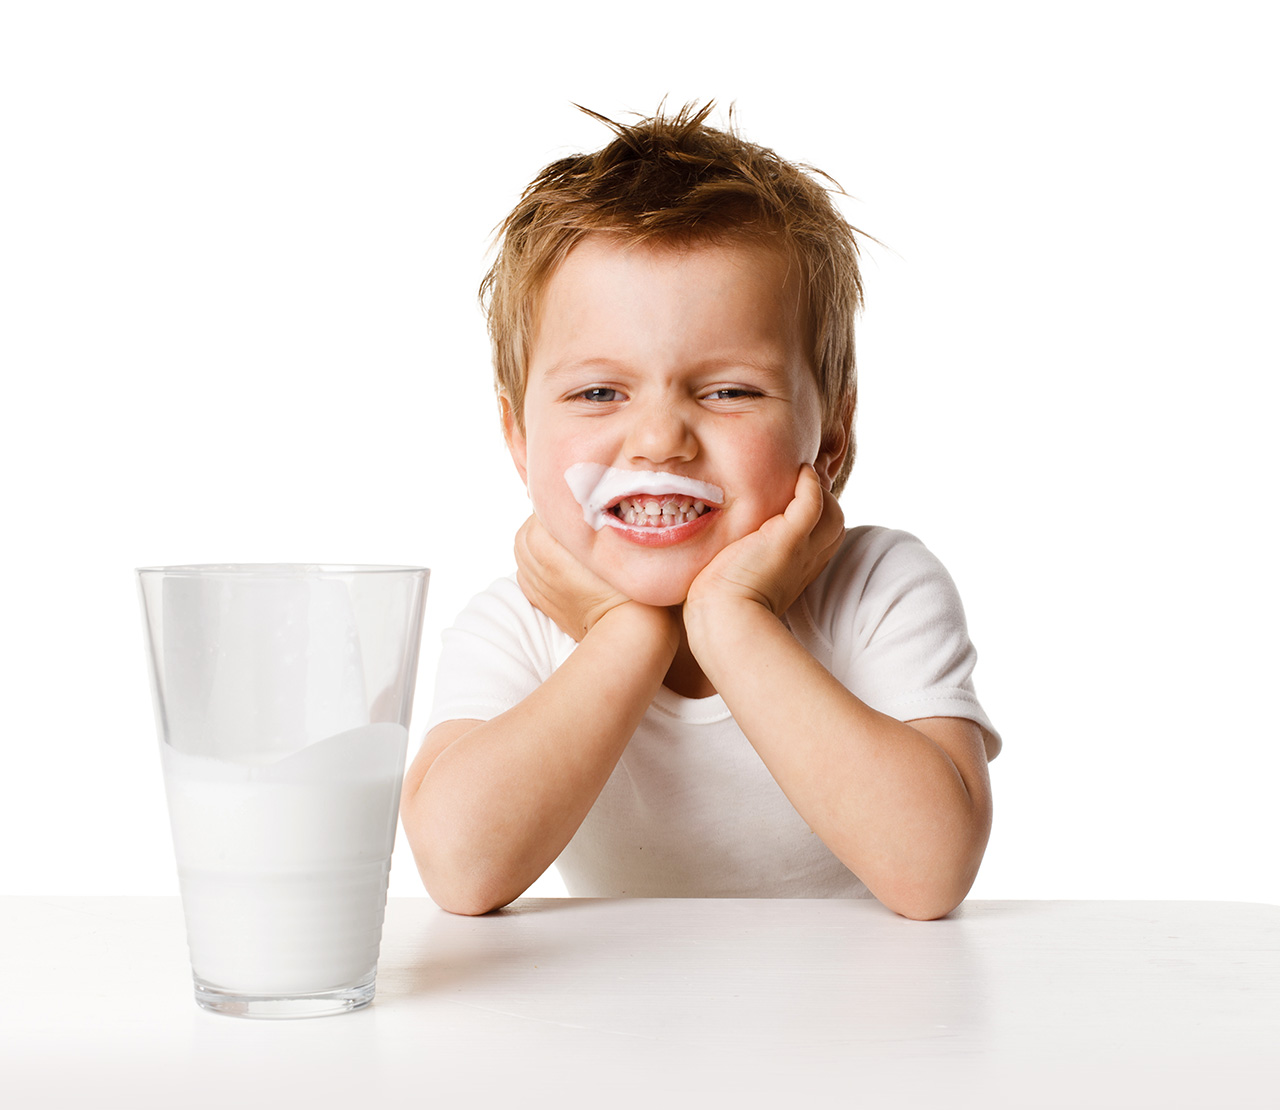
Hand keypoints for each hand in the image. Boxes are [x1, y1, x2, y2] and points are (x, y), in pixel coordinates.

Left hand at [514, 514, 650, 641]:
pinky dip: (530, 560)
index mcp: (553, 555)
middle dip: (540, 521)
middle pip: (525, 533)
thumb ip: (587, 524)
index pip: (540, 517)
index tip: (572, 503)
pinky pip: (524, 573)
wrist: (627, 629)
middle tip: (564, 516)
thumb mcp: (611, 547)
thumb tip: (577, 504)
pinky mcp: (542, 601)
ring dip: (533, 539)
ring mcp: (540, 588)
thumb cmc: (627, 588)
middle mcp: (541, 571)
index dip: (556, 505)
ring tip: (556, 534)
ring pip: (521, 552)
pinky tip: (547, 558)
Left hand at [685, 464, 844, 617]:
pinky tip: (799, 471)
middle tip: (798, 480)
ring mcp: (802, 548)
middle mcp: (808, 559)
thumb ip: (744, 560)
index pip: (821, 534)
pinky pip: (812, 500)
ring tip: (797, 474)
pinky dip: (809, 483)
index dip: (813, 512)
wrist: (723, 619)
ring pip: (830, 509)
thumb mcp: (741, 577)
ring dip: (817, 488)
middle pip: (833, 519)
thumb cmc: (722, 605)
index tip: (792, 496)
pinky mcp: (788, 537)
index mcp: (799, 569)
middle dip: (821, 496)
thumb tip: (724, 550)